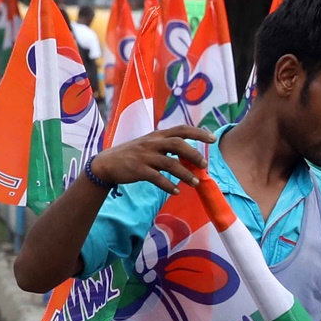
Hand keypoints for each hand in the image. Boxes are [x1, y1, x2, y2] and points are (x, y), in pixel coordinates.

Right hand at [88, 126, 215, 193]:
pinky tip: (176, 191)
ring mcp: (145, 156)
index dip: (198, 133)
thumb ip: (168, 146)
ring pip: (170, 163)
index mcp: (158, 135)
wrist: (107, 163)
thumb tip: (192, 156)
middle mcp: (152, 143)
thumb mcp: (150, 144)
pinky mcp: (138, 170)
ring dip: (185, 174)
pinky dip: (168, 185)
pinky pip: (157, 178)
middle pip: (178, 144)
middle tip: (205, 165)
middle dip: (194, 154)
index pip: (181, 129)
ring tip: (195, 183)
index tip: (213, 139)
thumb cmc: (133, 154)